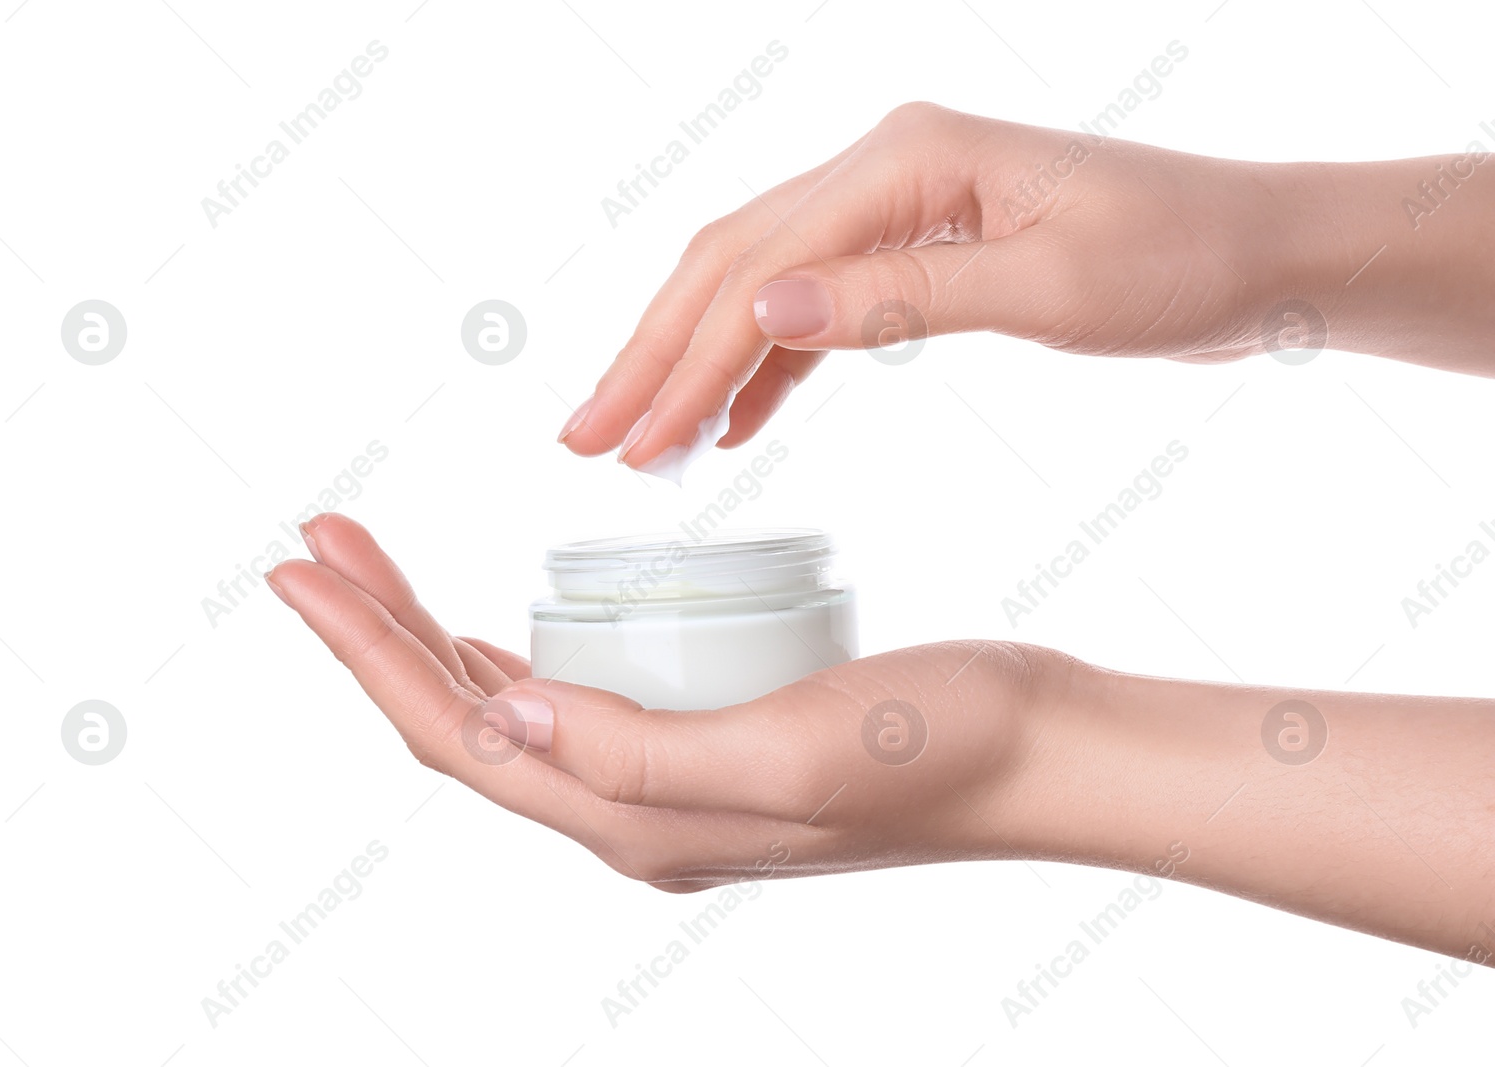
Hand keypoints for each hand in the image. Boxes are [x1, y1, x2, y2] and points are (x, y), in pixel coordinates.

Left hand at [270, 515, 1494, 958]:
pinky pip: (573, 707)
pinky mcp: (707, 744)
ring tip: (369, 568)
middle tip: (313, 540)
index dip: (368, 652)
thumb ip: (636, 754)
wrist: (1045, 751)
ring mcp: (670, 784)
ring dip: (429, 639)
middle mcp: (636, 813)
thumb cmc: (941, 745)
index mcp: (637, 820)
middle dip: (377, 632)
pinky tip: (492, 629)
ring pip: (509, 712)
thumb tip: (500, 716)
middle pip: (464, 721)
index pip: (459, 735)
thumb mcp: (789, 751)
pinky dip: (510, 658)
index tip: (299, 564)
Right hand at [559, 102, 1494, 476]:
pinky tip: (731, 421)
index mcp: (905, 162)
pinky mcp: (916, 248)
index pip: (756, 270)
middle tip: (586, 443)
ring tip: (636, 442)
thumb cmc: (1179, 259)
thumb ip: (900, 297)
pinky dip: (765, 365)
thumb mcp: (1049, 285)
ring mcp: (895, 205)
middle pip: (728, 264)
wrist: (1259, 250)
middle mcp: (884, 168)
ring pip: (757, 284)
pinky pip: (815, 308)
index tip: (625, 442)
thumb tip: (762, 309)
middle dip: (652, 357)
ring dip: (692, 363)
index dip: (679, 362)